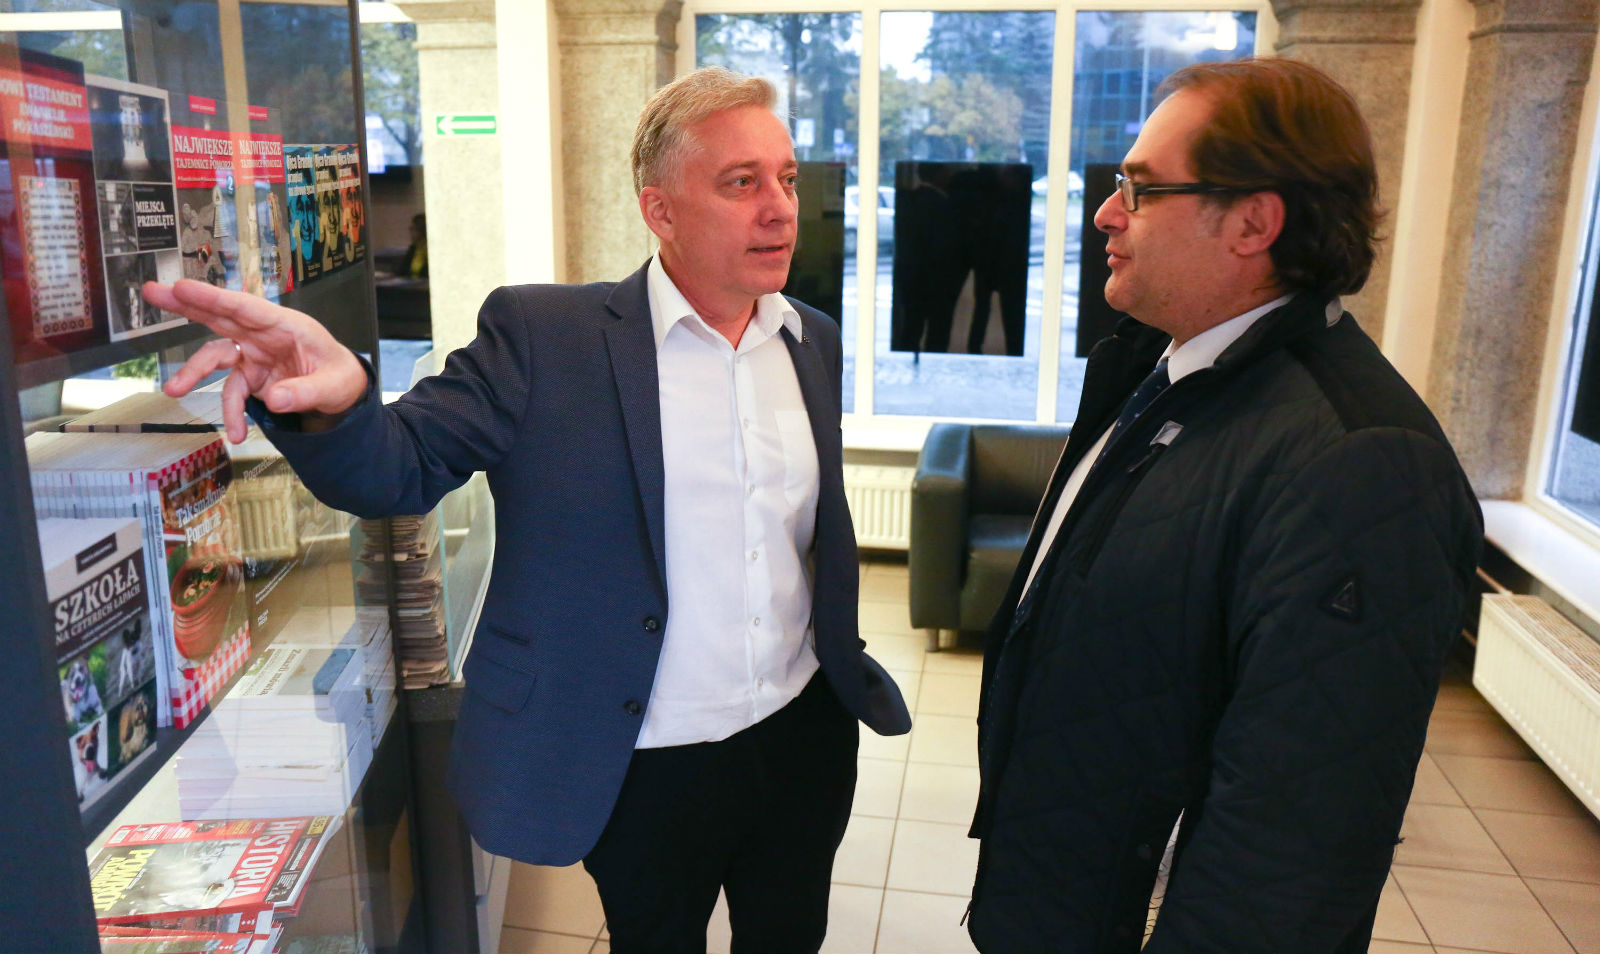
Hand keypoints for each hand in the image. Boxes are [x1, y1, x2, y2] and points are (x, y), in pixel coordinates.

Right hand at [142, 279, 367, 442]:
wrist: (342, 392)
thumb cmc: (340, 376)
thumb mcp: (334, 386)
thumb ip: (306, 392)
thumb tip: (275, 400)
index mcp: (286, 326)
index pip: (247, 308)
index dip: (214, 298)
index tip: (183, 287)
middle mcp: (264, 335)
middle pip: (221, 317)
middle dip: (187, 304)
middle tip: (153, 291)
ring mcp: (253, 355)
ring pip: (216, 355)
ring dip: (193, 371)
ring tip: (173, 390)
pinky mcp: (250, 376)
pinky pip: (232, 392)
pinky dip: (232, 412)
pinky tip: (236, 434)